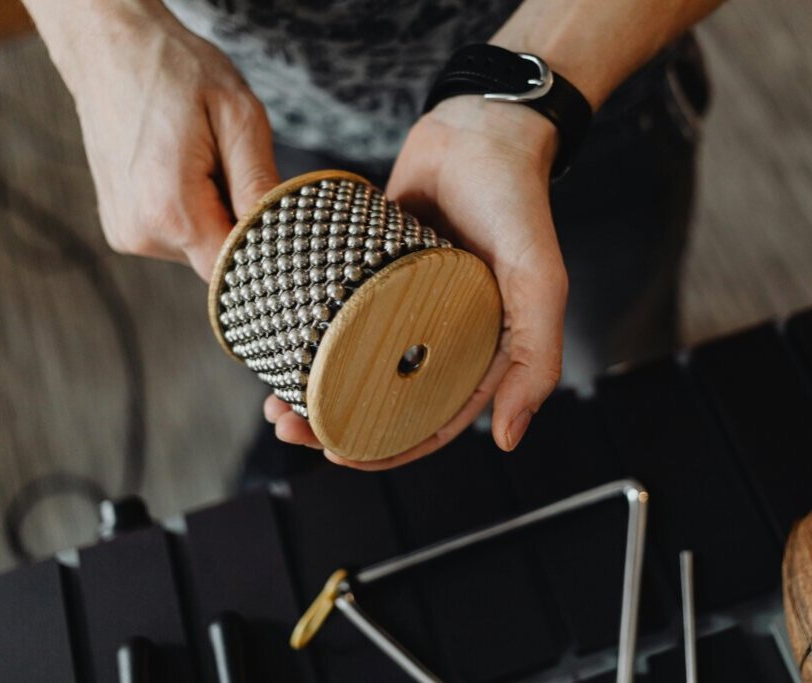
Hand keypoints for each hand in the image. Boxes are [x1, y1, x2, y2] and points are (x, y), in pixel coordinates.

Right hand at [56, 1, 277, 279]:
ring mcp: (127, 233)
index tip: (277, 219)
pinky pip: (178, 237)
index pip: (235, 270)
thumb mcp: (239, 117)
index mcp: (169, 210)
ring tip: (204, 163)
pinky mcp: (123, 228)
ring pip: (199, 248)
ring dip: (217, 217)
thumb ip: (260, 185)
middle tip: (236, 169)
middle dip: (240, 225)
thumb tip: (284, 237)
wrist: (110, 49)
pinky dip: (194, 213)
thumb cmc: (176, 72)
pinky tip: (186, 171)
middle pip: (218, 261)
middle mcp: (140, 233)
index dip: (264, 252)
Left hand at [267, 96, 567, 469]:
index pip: (430, 420)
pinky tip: (278, 346)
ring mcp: (400, 306)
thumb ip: (536, 358)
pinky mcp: (370, 273)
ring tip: (272, 400)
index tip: (339, 452)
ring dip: (311, 388)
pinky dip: (308, 337)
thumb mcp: (540, 284)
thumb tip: (508, 440)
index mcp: (477, 353)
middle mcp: (436, 337)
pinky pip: (335, 315)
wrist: (480, 130)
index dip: (385, 447)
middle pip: (380, 398)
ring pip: (350, 363)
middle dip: (332, 422)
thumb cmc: (518, 204)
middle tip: (288, 427)